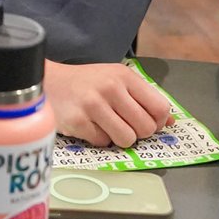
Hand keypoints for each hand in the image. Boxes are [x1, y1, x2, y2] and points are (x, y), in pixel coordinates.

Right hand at [43, 60, 173, 147]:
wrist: (48, 81)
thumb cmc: (85, 82)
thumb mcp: (115, 79)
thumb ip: (142, 97)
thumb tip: (170, 122)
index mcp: (124, 76)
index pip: (160, 108)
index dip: (158, 122)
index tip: (149, 122)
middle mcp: (110, 88)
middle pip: (146, 128)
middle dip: (138, 132)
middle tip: (125, 125)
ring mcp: (93, 105)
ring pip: (127, 139)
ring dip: (119, 138)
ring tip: (107, 125)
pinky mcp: (78, 122)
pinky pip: (103, 142)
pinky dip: (98, 138)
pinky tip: (89, 125)